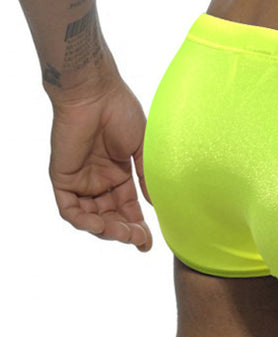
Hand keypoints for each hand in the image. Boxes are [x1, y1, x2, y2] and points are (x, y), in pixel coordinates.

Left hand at [49, 77, 152, 251]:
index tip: (150, 243)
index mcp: (118, 172)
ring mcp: (80, 181)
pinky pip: (70, 209)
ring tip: (124, 233)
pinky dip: (84, 220)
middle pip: (110, 216)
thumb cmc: (121, 111)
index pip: (127, 207)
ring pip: (91, 217)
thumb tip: (155, 204)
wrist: (96, 93)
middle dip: (125, 231)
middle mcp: (98, 180)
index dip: (138, 226)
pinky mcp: (63, 179)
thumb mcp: (141, 148)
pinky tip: (100, 224)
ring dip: (107, 229)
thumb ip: (146, 177)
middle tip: (139, 239)